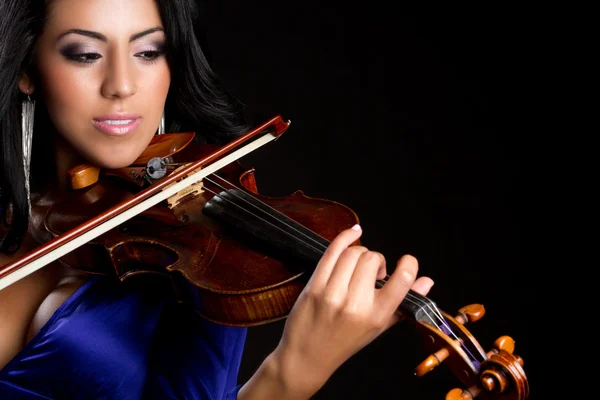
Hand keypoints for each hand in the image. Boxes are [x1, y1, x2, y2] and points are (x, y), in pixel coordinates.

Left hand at [271, 224, 433, 396]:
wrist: (307, 355)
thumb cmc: (345, 341)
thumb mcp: (379, 327)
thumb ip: (404, 303)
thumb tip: (427, 281)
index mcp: (377, 316)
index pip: (401, 281)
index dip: (409, 265)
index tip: (407, 262)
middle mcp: (355, 304)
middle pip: (372, 258)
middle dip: (376, 260)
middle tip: (372, 274)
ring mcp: (332, 293)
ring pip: (353, 253)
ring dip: (360, 252)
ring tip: (358, 267)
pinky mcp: (314, 286)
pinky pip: (331, 252)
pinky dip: (344, 238)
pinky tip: (353, 234)